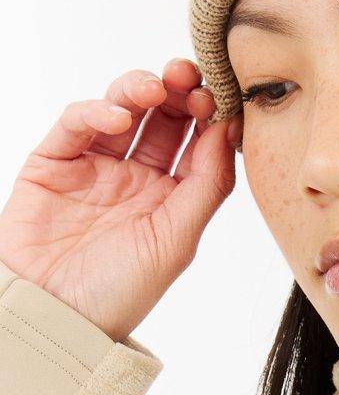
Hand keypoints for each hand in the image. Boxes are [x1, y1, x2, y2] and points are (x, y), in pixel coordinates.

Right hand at [0, 59, 241, 341]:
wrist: (53, 318)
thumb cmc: (117, 294)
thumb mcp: (176, 241)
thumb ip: (206, 185)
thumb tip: (228, 129)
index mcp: (170, 197)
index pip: (196, 141)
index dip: (208, 114)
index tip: (221, 96)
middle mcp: (135, 177)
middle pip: (162, 117)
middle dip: (179, 91)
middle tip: (190, 76)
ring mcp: (94, 166)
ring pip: (122, 109)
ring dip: (141, 90)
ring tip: (157, 87)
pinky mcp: (53, 162)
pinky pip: (77, 123)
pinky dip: (97, 110)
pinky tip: (118, 116)